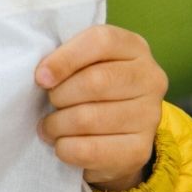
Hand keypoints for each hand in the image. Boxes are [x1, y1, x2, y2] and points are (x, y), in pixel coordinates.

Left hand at [36, 25, 167, 191]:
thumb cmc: (87, 92)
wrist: (113, 137)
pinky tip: (62, 143)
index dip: (64, 59)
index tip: (41, 78)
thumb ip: (65, 60)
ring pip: (88, 118)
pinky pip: (89, 150)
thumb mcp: (80, 65)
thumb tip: (43, 75)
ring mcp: (150, 115)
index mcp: (134, 48)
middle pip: (95, 81)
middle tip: (49, 103)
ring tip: (49, 126)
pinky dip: (64, 148)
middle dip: (59, 95)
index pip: (101, 41)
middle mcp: (150, 79)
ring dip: (56, 125)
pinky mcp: (139, 150)